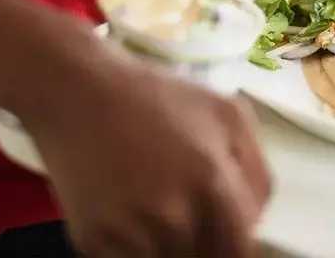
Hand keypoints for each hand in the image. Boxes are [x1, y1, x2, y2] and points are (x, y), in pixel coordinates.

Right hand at [21, 51, 271, 257]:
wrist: (78, 93)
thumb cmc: (158, 98)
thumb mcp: (227, 113)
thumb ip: (255, 171)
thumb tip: (256, 221)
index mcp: (211, 181)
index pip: (239, 248)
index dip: (235, 245)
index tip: (226, 235)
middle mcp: (172, 215)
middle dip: (204, 242)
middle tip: (187, 210)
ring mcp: (129, 233)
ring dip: (168, 246)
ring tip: (154, 205)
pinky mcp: (92, 242)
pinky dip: (133, 247)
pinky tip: (128, 211)